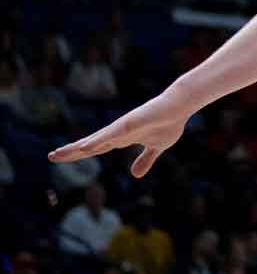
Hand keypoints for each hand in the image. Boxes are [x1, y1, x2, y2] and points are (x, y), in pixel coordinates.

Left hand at [49, 89, 194, 177]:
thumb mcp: (158, 147)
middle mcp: (117, 132)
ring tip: (60, 153)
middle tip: (51, 156)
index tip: (61, 157)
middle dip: (71, 151)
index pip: (95, 148)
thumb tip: (135, 175)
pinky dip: (98, 141)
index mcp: (122, 139)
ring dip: (78, 147)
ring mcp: (122, 127)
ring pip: (96, 139)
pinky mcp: (130, 123)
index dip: (79, 153)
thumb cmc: (170, 122)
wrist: (181, 106)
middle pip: (90, 144)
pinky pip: (111, 134)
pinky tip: (86, 147)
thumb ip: (145, 160)